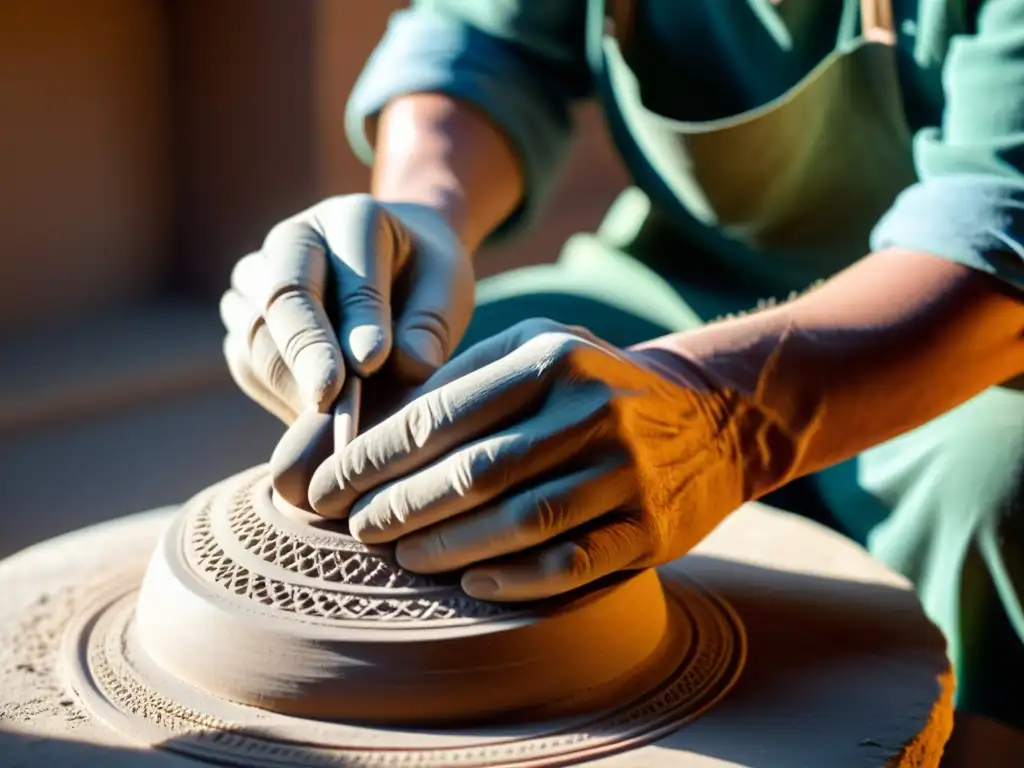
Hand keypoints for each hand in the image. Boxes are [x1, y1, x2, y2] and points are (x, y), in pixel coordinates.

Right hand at [219, 194, 473, 423]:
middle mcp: (291, 240)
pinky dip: (277, 394)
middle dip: (305, 355)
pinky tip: (314, 418)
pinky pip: (246, 364)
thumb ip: (430, 325)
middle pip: (281, 299)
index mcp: (348, 218)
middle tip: (328, 400)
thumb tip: (409, 367)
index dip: (356, 319)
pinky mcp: (245, 321)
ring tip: (331, 419)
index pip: (344, 271)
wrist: (397, 270)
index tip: (370, 364)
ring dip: (289, 382)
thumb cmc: (426, 277)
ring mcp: (258, 279)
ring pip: (254, 335)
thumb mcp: (447, 288)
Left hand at [310, 319, 766, 600]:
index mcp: (551, 358)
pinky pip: (569, 565)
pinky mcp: (649, 529)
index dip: (371, 458)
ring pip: (517, 523)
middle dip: (398, 506)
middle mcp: (591, 410)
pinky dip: (514, 581)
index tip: (325, 486)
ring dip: (447, 548)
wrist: (712, 416)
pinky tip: (472, 586)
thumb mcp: (539, 348)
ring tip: (401, 556)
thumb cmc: (596, 383)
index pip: (438, 415)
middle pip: (471, 473)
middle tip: (355, 527)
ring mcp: (625, 472)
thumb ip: (463, 378)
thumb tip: (369, 427)